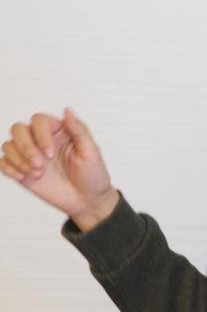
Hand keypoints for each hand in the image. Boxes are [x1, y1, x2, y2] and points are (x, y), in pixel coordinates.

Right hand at [2, 108, 117, 228]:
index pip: (38, 121)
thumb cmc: (93, 175)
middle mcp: (41, 140)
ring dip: (19, 159)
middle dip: (25, 146)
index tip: (51, 154)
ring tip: (37, 173)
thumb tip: (67, 110)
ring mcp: (30, 155)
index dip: (40, 135)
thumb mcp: (91, 152)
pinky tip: (22, 176)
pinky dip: (8, 168)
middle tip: (39, 164)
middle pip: (18, 129)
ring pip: (8, 145)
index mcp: (58, 132)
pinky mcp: (22, 170)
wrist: (88, 201)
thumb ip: (79, 130)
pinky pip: (3, 162)